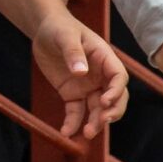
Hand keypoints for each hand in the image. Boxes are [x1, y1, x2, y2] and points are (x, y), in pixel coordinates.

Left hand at [34, 12, 127, 139]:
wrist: (44, 30)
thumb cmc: (59, 27)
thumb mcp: (65, 36)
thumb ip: (73, 53)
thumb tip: (81, 73)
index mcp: (105, 59)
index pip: (118, 78)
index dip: (116, 91)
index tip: (105, 102)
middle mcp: (100, 76)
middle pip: (115, 98)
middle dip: (111, 112)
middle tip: (101, 122)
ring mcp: (88, 87)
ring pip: (98, 110)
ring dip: (95, 123)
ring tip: (87, 134)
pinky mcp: (73, 95)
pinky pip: (76, 112)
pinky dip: (73, 123)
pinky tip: (66, 132)